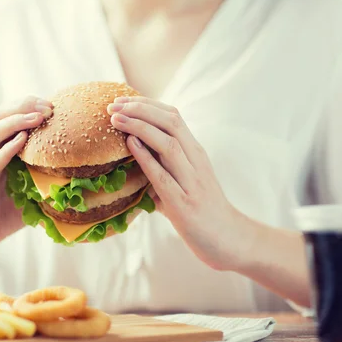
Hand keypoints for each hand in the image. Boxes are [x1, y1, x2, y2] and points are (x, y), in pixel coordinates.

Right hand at [0, 96, 52, 258]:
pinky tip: (20, 141)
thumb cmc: (6, 217)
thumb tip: (86, 178)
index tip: (52, 104)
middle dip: (21, 106)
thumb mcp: (35, 195)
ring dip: (13, 121)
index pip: (10, 119)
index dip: (28, 107)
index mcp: (1, 154)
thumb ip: (52, 182)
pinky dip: (4, 150)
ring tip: (36, 117)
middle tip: (47, 105)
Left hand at [107, 97, 244, 270]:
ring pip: (168, 143)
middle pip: (170, 122)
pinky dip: (146, 157)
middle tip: (113, 106)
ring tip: (116, 120)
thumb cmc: (202, 211)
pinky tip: (130, 145)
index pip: (172, 116)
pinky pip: (163, 175)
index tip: (121, 101)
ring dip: (139, 127)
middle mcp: (196, 161)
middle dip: (139, 109)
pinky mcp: (184, 204)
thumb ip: (164, 166)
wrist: (228, 240)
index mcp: (196, 152)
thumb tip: (136, 157)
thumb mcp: (185, 180)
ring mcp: (192, 181)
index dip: (145, 105)